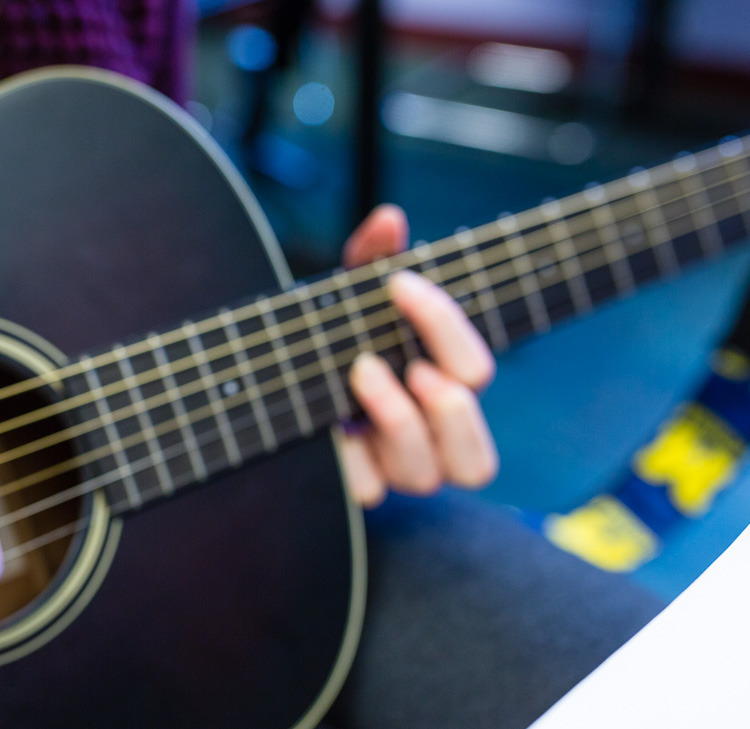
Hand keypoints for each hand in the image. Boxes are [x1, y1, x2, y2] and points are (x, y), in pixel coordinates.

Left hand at [338, 205, 498, 507]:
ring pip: (425, 477)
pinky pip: (366, 489)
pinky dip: (350, 457)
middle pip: (477, 462)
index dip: (446, 326)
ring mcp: (390, 468)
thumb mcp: (347, 294)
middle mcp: (427, 439)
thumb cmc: (329, 334)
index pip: (475, 372)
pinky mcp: (351, 483)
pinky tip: (329, 421)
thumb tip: (389, 218)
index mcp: (443, 387)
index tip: (398, 283)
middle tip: (410, 363)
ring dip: (400, 421)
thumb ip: (371, 258)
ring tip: (362, 373)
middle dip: (449, 406)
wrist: (272, 374)